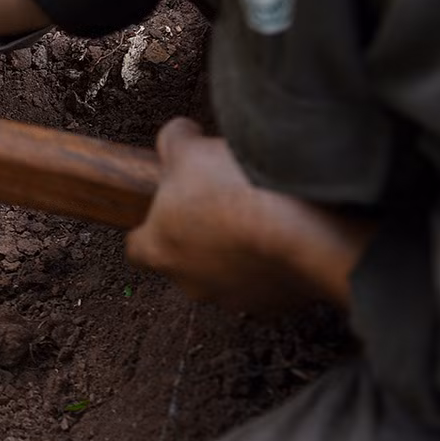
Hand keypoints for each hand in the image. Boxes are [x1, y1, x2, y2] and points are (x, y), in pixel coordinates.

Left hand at [127, 118, 372, 312]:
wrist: (301, 228)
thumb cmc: (234, 191)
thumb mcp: (190, 149)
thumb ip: (173, 141)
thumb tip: (178, 136)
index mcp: (159, 251)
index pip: (138, 246)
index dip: (152, 224)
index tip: (170, 205)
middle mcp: (190, 284)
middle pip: (185, 259)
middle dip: (199, 235)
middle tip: (221, 203)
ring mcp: (233, 298)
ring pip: (227, 272)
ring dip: (238, 250)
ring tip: (260, 215)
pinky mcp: (274, 304)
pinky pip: (267, 281)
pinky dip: (272, 261)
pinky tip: (286, 232)